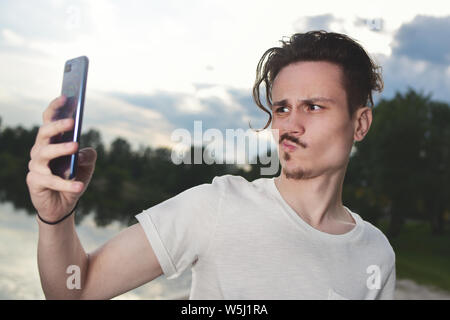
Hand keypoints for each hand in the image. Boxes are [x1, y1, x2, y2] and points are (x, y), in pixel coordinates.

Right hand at [26, 96, 96, 222]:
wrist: (62, 205)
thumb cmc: (73, 178)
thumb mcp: (86, 166)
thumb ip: (88, 156)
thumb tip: (84, 152)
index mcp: (51, 142)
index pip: (49, 120)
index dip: (55, 108)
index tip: (66, 97)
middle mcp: (40, 151)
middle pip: (44, 133)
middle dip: (57, 125)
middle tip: (72, 122)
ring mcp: (36, 166)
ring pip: (44, 153)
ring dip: (61, 149)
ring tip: (76, 147)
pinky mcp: (35, 182)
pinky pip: (51, 180)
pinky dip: (67, 183)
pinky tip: (80, 185)